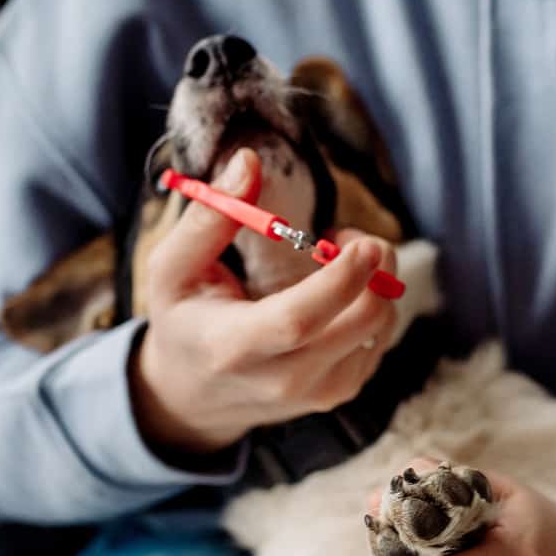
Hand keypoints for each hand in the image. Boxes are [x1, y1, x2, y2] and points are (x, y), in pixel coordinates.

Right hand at [130, 148, 399, 456]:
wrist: (196, 394)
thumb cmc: (185, 319)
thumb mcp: (173, 269)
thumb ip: (209, 217)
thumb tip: (249, 161)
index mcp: (234, 348)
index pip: (298, 321)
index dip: (338, 281)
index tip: (363, 243)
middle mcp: (284, 380)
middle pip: (359, 324)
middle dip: (373, 267)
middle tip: (345, 234)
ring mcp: (319, 393)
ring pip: (380, 328)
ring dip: (375, 281)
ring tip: (335, 259)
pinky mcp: (343, 392)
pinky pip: (382, 338)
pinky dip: (373, 303)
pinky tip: (341, 293)